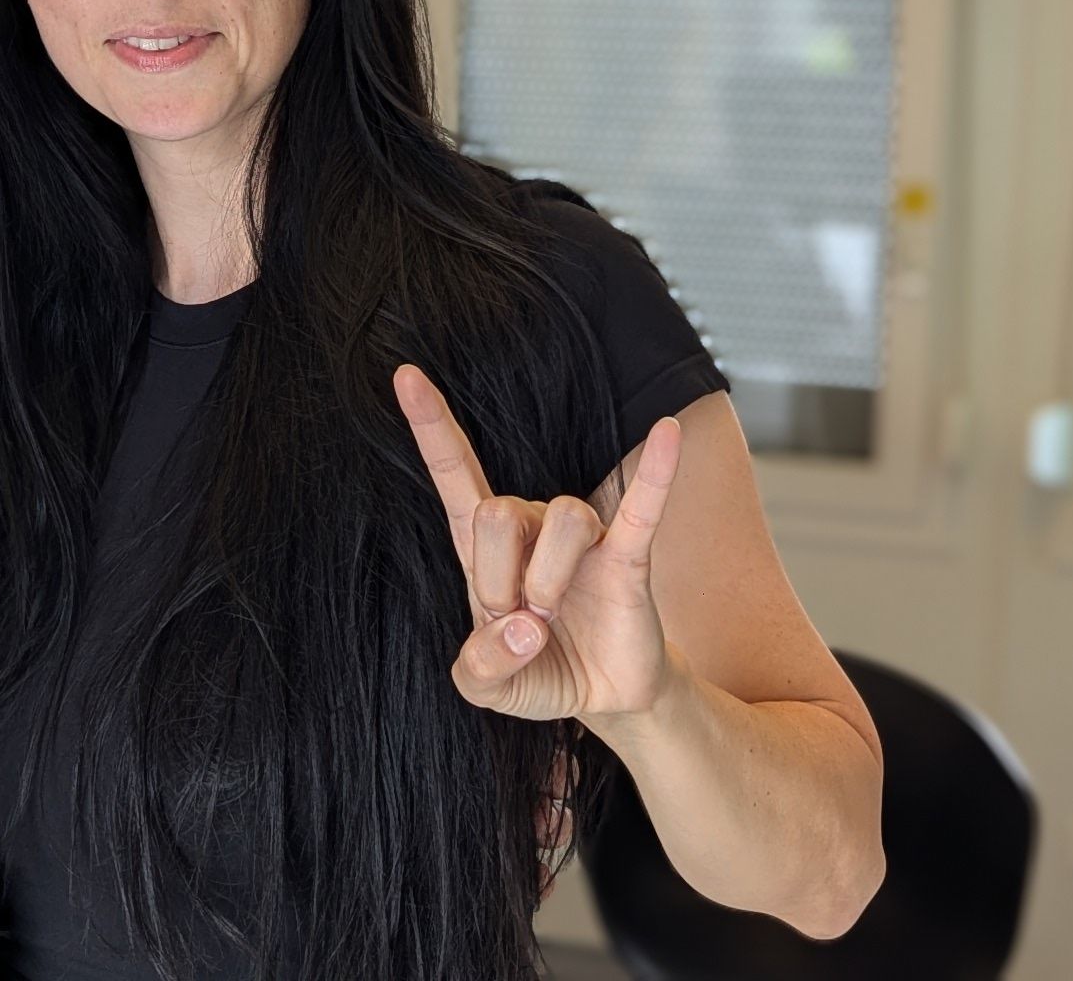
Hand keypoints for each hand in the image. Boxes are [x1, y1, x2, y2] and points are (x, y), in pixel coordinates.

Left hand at [392, 365, 680, 723]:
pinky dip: (656, 472)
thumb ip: (480, 668)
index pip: (453, 474)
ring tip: (557, 614)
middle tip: (521, 619)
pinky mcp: (629, 555)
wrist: (603, 696)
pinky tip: (666, 433)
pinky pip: (643, 506)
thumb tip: (522, 629)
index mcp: (483, 547)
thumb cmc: (537, 672)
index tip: (405, 376)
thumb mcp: (488, 687)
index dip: (431, 426)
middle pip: (496, 513)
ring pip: (562, 522)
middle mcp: (530, 525)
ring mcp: (582, 537)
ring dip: (551, 582)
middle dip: (500, 581)